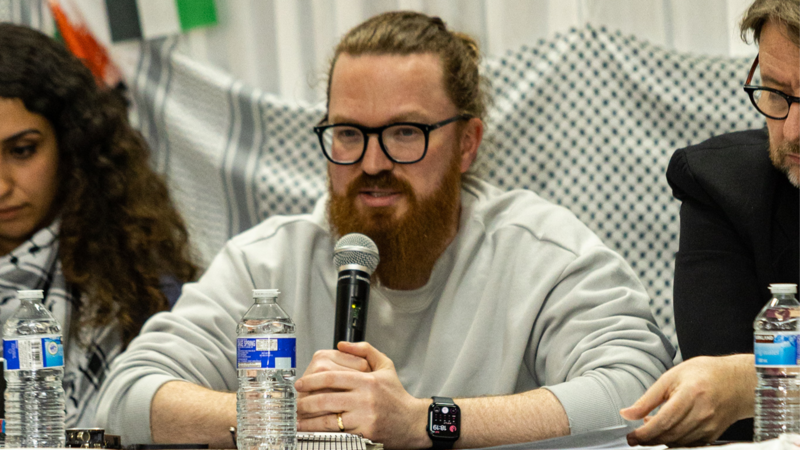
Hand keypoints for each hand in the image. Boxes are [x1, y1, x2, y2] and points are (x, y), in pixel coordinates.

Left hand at [295, 341, 429, 448]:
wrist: (411, 422)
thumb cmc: (396, 395)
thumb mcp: (385, 365)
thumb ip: (365, 350)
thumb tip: (342, 345)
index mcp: (367, 380)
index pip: (333, 377)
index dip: (312, 380)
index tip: (300, 384)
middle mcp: (365, 398)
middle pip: (326, 398)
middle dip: (305, 401)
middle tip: (295, 402)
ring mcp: (364, 417)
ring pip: (328, 418)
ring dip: (309, 420)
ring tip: (298, 419)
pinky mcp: (364, 433)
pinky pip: (338, 432)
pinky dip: (322, 432)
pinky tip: (312, 431)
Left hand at [620, 354, 755, 446]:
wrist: (738, 382)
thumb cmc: (705, 374)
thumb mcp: (672, 377)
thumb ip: (648, 398)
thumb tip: (627, 414)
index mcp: (690, 394)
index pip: (663, 421)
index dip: (644, 433)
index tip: (631, 437)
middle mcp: (702, 413)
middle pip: (670, 435)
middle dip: (648, 440)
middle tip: (634, 438)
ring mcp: (710, 426)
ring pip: (678, 443)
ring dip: (659, 441)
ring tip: (649, 430)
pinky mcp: (713, 435)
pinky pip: (689, 445)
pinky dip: (673, 442)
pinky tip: (665, 432)